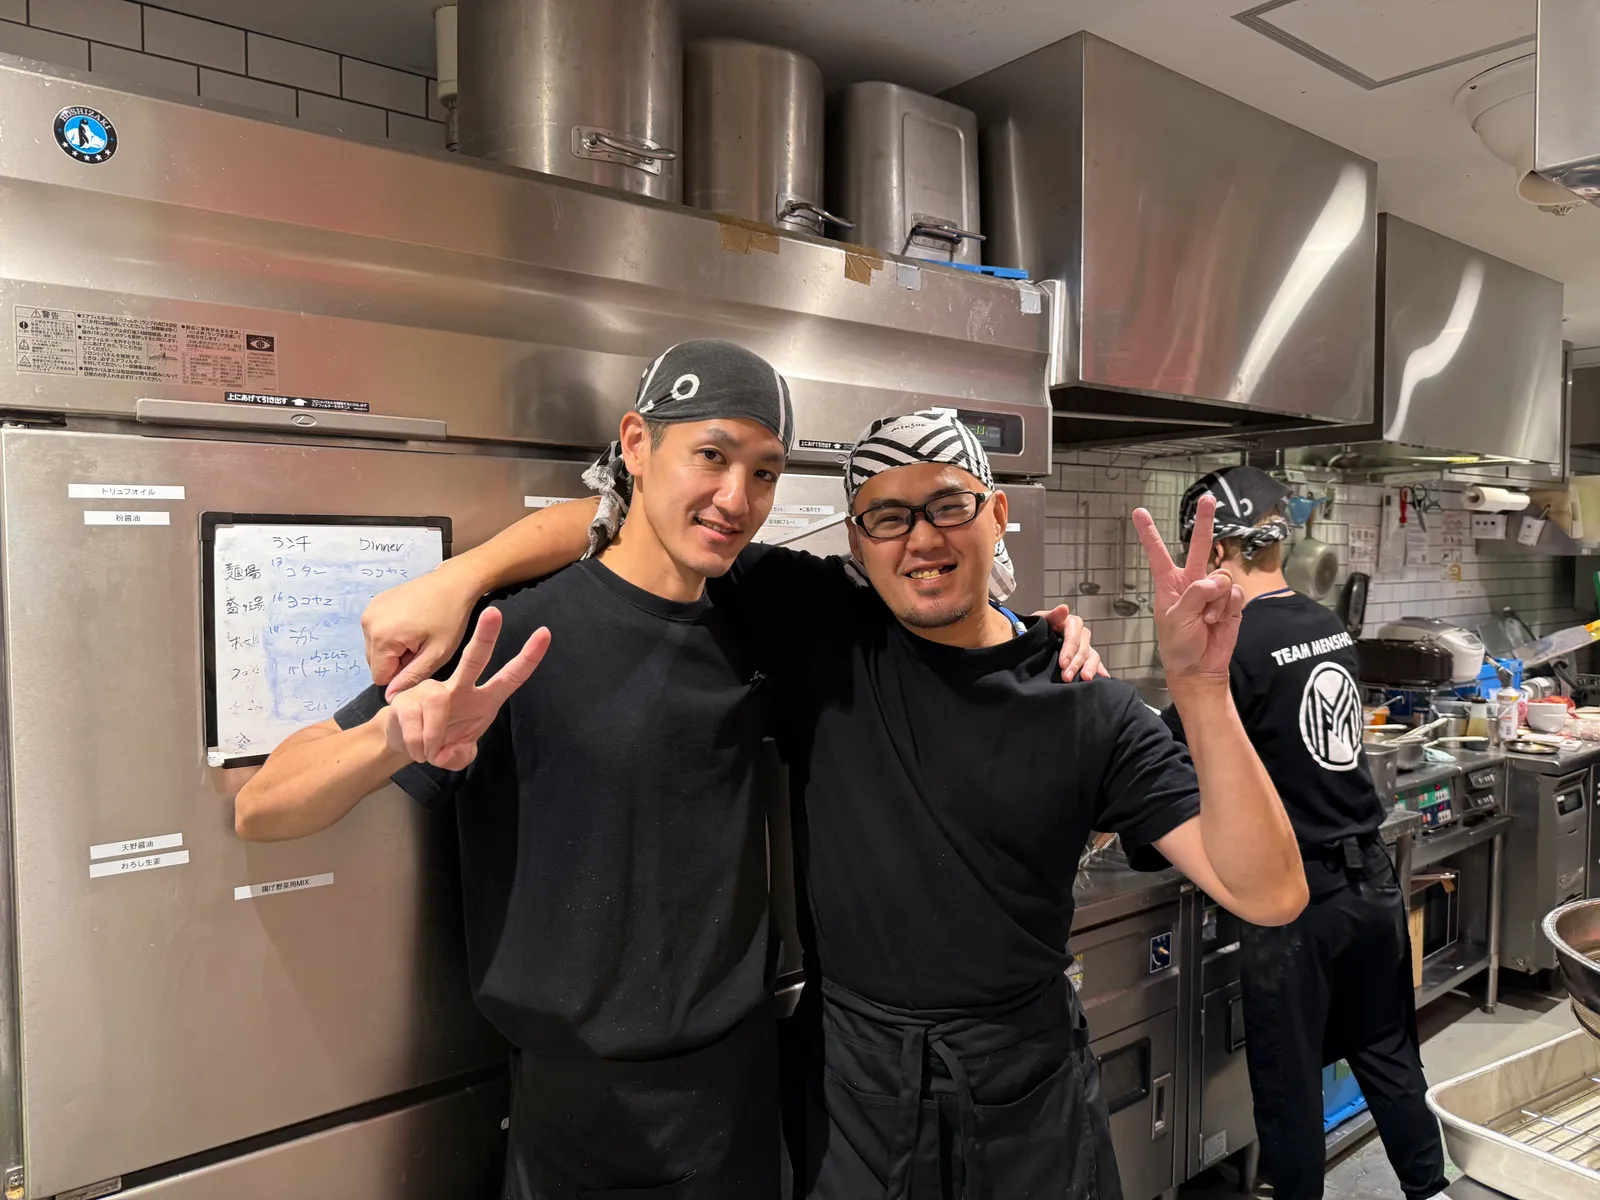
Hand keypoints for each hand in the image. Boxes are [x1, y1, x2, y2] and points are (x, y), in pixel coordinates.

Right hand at [363, 560, 483, 699]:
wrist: (454, 581)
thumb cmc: (451, 618)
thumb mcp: (437, 654)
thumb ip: (412, 677)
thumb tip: (391, 697)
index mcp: (380, 637)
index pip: (380, 677)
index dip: (402, 674)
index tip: (421, 658)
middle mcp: (367, 623)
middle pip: (376, 662)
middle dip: (397, 661)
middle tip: (422, 645)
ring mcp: (368, 610)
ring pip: (376, 648)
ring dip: (395, 648)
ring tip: (418, 633)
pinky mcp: (374, 602)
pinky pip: (377, 632)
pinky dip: (392, 634)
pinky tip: (412, 623)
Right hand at [382, 607, 550, 769]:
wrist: (403, 743)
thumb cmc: (439, 741)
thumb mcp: (457, 755)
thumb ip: (460, 757)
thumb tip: (447, 751)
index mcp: (484, 699)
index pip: (511, 676)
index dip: (528, 658)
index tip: (545, 633)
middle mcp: (460, 688)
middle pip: (475, 659)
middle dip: (485, 636)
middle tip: (494, 611)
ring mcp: (432, 689)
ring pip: (438, 702)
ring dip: (433, 738)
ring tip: (428, 751)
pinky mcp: (407, 696)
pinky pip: (416, 721)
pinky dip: (418, 744)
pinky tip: (415, 746)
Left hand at [1034, 604, 1107, 681]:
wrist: (1028, 639)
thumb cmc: (1034, 629)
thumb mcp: (1039, 621)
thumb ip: (1051, 615)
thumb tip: (1064, 608)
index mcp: (1070, 623)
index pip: (1074, 633)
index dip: (1070, 648)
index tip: (1062, 663)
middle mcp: (1080, 634)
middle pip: (1083, 648)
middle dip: (1076, 663)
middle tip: (1066, 677)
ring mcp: (1084, 647)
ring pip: (1092, 656)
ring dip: (1090, 668)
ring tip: (1085, 679)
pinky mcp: (1086, 658)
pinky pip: (1096, 664)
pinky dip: (1100, 671)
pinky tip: (1102, 679)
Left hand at [1132, 494, 1242, 687]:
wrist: (1200, 668)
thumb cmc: (1179, 645)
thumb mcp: (1177, 618)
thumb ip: (1195, 595)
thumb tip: (1216, 581)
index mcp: (1169, 584)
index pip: (1157, 554)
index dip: (1149, 533)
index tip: (1139, 512)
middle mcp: (1191, 582)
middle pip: (1198, 546)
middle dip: (1204, 522)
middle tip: (1208, 499)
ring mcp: (1212, 591)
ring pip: (1221, 577)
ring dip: (1216, 601)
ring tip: (1207, 620)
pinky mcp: (1230, 602)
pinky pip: (1235, 593)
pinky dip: (1228, 609)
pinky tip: (1219, 622)